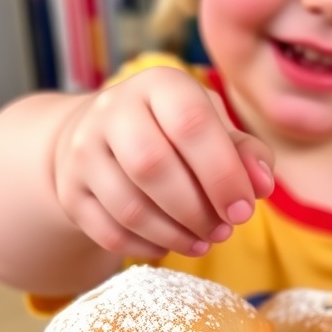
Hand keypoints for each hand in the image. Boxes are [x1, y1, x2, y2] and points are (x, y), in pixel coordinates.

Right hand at [52, 67, 273, 260]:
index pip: (190, 123)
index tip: (243, 210)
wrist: (101, 140)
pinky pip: (109, 232)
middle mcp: (113, 110)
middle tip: (222, 230)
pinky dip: (147, 247)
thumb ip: (246, 153)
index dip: (222, 174)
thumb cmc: (174, 135)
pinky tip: (169, 244)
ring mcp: (83, 151)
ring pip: (128, 207)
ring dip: (174, 234)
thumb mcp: (214, 129)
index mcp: (158, 85)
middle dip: (196, 209)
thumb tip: (261, 184)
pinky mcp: (70, 192)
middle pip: (152, 166)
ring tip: (202, 241)